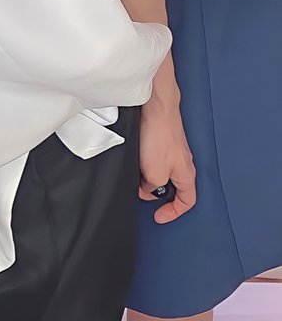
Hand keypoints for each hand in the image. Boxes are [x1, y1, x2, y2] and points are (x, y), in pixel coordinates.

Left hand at [138, 99, 196, 222]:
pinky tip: (136, 156)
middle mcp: (183, 162)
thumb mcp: (155, 174)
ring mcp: (173, 149)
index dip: (173, 213)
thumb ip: (151, 187)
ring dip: (147, 174)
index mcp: (187, 175)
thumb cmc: (160, 136)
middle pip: (171, 186)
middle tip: (142, 189)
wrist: (156, 107)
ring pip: (161, 171)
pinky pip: (155, 157)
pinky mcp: (163, 138)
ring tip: (137, 169)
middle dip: (155, 191)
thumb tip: (146, 187)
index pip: (187, 202)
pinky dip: (145, 161)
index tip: (160, 216)